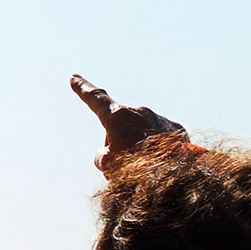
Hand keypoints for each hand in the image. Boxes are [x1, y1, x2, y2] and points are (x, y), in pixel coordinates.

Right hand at [70, 75, 185, 171]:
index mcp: (118, 117)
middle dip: (118, 142)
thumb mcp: (107, 165)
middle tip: (123, 164)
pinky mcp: (175, 129)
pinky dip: (157, 148)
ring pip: (141, 132)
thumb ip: (102, 156)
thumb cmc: (137, 168)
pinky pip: (160, 137)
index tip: (74, 77)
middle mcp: (139, 112)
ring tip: (147, 166)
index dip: (83, 89)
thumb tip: (112, 152)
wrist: (175, 172)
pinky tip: (162, 161)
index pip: (96, 98)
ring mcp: (159, 119)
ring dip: (139, 146)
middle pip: (120, 126)